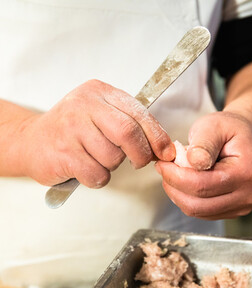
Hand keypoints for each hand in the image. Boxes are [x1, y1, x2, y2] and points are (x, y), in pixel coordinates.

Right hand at [18, 79, 174, 186]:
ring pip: (113, 157)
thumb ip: (131, 125)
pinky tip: (85, 168)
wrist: (31, 140)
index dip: (157, 136)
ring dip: (112, 166)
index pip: (139, 114)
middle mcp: (84, 105)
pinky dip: (97, 178)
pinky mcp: (63, 153)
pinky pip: (97, 174)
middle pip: (128, 133)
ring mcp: (71, 128)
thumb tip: (164, 147)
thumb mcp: (101, 116)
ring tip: (96, 158)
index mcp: (100, 92)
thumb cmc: (73, 130)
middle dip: (141, 154)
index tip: (166, 152)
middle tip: (139, 162)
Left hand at [155, 111, 251, 219]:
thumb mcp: (214, 126)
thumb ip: (203, 144)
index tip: (162, 164)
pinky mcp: (232, 211)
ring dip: (178, 194)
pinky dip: (186, 198)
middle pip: (198, 204)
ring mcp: (241, 206)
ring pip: (197, 211)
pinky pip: (201, 212)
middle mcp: (248, 194)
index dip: (175, 176)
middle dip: (173, 187)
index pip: (202, 185)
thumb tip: (193, 161)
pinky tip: (183, 181)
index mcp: (247, 172)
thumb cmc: (228, 130)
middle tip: (164, 169)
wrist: (245, 138)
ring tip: (173, 173)